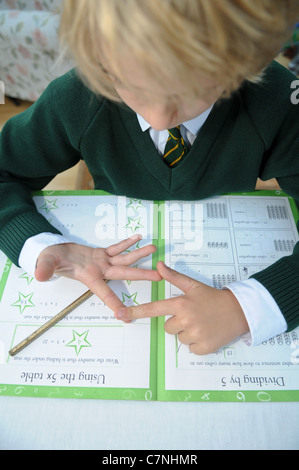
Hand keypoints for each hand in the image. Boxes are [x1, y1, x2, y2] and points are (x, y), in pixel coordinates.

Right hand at [35, 235, 160, 311]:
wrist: (51, 253)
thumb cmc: (48, 260)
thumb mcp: (46, 263)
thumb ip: (45, 269)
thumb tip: (39, 275)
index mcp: (89, 277)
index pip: (104, 293)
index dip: (115, 304)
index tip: (127, 317)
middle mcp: (100, 271)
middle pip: (124, 273)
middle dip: (142, 275)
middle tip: (159, 276)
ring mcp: (102, 262)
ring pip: (124, 258)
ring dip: (139, 254)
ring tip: (153, 248)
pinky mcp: (100, 253)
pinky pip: (116, 248)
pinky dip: (126, 243)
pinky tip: (138, 238)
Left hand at [115, 261, 248, 354]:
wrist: (238, 311)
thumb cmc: (213, 297)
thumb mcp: (194, 285)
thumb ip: (174, 276)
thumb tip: (159, 265)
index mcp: (181, 304)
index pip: (153, 308)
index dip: (135, 311)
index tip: (120, 314)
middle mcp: (185, 320)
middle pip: (167, 327)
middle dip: (177, 323)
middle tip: (193, 316)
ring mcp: (195, 335)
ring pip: (179, 338)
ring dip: (188, 333)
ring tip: (202, 323)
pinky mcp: (204, 348)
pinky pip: (191, 349)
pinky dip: (198, 343)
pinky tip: (207, 333)